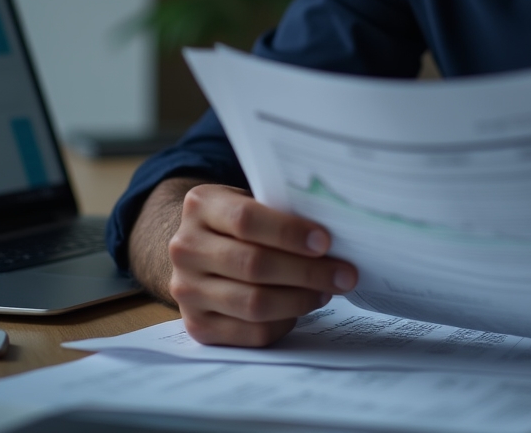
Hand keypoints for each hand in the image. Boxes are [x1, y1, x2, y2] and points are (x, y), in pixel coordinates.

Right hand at [167, 184, 357, 346]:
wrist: (198, 246)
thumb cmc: (240, 219)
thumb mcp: (252, 198)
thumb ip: (281, 208)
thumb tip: (337, 229)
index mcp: (201, 205)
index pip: (246, 220)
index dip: (289, 232)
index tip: (325, 242)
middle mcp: (186, 247)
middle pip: (253, 265)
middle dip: (307, 271)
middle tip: (344, 274)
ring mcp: (187, 290)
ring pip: (253, 303)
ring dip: (300, 299)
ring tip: (327, 290)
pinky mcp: (197, 325)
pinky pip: (250, 333)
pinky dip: (284, 322)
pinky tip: (302, 306)